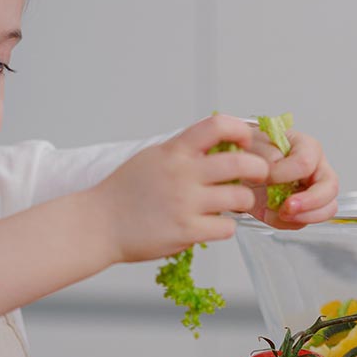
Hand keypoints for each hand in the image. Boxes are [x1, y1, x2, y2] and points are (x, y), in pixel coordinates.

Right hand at [89, 114, 270, 262]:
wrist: (98, 224)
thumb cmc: (124, 192)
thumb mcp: (152, 158)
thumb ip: (183, 150)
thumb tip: (217, 142)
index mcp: (174, 152)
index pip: (217, 125)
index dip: (240, 130)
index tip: (245, 142)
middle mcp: (182, 174)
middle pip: (241, 163)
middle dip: (258, 169)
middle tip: (257, 176)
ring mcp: (185, 203)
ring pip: (240, 198)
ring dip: (244, 201)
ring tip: (234, 204)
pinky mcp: (186, 231)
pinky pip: (227, 227)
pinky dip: (225, 227)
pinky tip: (213, 225)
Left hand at [244, 126, 338, 229]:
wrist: (242, 166)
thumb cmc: (253, 149)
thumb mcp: (255, 144)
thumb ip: (268, 157)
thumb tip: (272, 174)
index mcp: (308, 148)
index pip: (306, 163)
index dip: (285, 173)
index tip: (266, 176)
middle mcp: (316, 171)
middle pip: (329, 189)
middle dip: (310, 202)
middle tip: (287, 207)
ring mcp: (311, 192)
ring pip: (325, 210)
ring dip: (301, 217)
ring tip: (280, 214)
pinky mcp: (299, 210)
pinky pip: (301, 223)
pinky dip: (284, 223)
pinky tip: (269, 214)